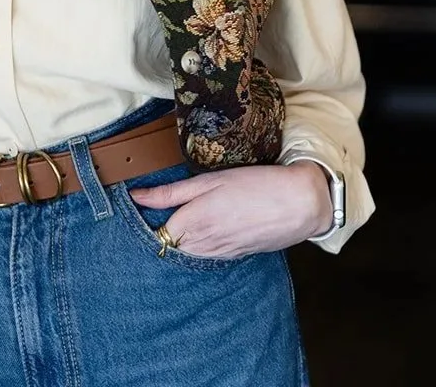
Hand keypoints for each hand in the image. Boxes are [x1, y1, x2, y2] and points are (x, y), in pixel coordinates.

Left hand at [129, 162, 332, 258]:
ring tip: (179, 217)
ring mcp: (220, 253)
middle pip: (169, 245)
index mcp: (193, 222)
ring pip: (187, 252)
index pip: (155, 232)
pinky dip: (199, 244)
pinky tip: (205, 227)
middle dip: (159, 231)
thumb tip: (136, 196)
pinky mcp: (234, 255)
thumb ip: (171, 192)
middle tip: (155, 209)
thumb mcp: (209, 180)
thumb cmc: (254, 184)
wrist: (298, 204)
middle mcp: (203, 244)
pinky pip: (207, 254)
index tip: (137, 206)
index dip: (145, 220)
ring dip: (179, 239)